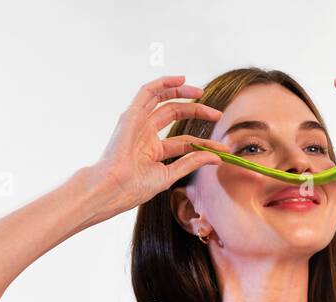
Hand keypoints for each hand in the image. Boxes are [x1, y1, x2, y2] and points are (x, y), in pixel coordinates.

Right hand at [90, 75, 231, 213]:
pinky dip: (163, 83)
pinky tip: (181, 79)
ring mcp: (138, 123)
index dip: (204, 143)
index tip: (222, 147)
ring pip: (163, 101)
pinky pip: (148, 92)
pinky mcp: (132, 114)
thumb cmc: (133, 187)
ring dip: (182, 93)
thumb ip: (191, 163)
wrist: (113, 187)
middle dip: (197, 112)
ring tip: (200, 93)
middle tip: (217, 114)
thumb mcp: (168, 174)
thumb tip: (217, 158)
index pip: (184, 141)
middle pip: (175, 115)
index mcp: (152, 150)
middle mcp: (145, 134)